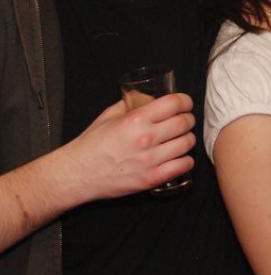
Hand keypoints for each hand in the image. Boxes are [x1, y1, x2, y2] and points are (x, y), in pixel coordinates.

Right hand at [59, 93, 195, 203]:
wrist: (77, 174)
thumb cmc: (93, 143)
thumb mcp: (110, 114)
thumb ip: (132, 102)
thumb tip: (150, 95)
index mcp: (136, 119)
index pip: (174, 103)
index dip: (185, 101)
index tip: (185, 103)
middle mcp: (146, 138)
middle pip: (184, 123)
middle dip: (188, 118)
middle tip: (185, 120)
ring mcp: (150, 160)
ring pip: (187, 143)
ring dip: (188, 138)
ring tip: (182, 138)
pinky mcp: (151, 179)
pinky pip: (183, 165)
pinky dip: (186, 160)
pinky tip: (179, 157)